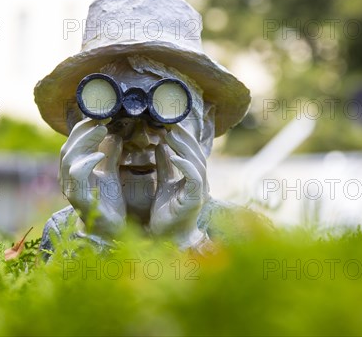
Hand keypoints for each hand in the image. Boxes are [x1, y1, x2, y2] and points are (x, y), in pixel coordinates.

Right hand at [60, 118, 124, 235]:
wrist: (111, 230)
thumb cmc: (108, 201)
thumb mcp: (110, 172)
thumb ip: (110, 154)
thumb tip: (115, 133)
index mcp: (74, 170)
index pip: (73, 143)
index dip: (83, 128)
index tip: (100, 116)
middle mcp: (68, 179)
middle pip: (68, 148)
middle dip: (83, 131)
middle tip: (101, 120)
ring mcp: (71, 189)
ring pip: (68, 159)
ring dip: (84, 142)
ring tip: (101, 131)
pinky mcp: (80, 200)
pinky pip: (76, 177)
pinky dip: (85, 163)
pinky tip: (99, 155)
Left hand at [149, 123, 209, 248]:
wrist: (167, 238)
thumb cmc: (168, 213)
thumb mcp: (164, 184)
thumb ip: (164, 166)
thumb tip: (160, 145)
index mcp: (194, 178)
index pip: (192, 153)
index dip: (184, 138)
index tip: (171, 124)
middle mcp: (200, 183)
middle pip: (196, 155)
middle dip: (184, 138)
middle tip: (171, 124)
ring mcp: (200, 192)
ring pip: (197, 163)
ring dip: (184, 148)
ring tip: (170, 135)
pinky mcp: (195, 200)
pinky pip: (194, 179)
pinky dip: (185, 165)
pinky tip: (173, 155)